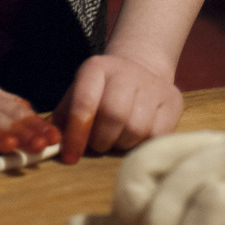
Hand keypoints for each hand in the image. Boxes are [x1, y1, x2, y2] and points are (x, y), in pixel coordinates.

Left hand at [53, 52, 182, 164]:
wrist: (140, 69)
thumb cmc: (102, 91)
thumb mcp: (78, 94)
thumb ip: (63, 117)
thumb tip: (52, 141)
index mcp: (96, 67)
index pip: (84, 101)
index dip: (76, 133)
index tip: (70, 157)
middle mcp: (126, 71)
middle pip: (113, 115)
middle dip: (101, 139)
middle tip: (98, 144)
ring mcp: (152, 85)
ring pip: (136, 128)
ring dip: (122, 143)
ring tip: (117, 138)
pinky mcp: (172, 100)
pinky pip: (157, 135)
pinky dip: (143, 144)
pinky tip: (135, 137)